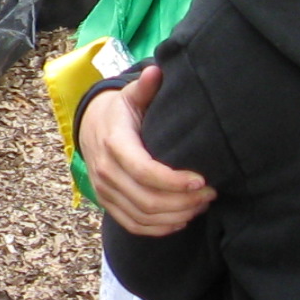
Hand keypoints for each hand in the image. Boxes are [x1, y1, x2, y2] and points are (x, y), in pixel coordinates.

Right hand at [83, 66, 214, 236]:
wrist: (89, 127)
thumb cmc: (119, 112)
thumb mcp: (130, 96)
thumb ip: (145, 87)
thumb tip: (157, 71)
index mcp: (113, 144)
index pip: (144, 170)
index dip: (173, 181)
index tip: (202, 180)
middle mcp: (105, 171)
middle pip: (146, 199)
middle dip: (183, 201)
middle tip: (210, 193)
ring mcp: (104, 190)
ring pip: (142, 216)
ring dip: (176, 215)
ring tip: (201, 204)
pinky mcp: (108, 203)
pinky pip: (132, 224)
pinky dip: (158, 228)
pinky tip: (181, 220)